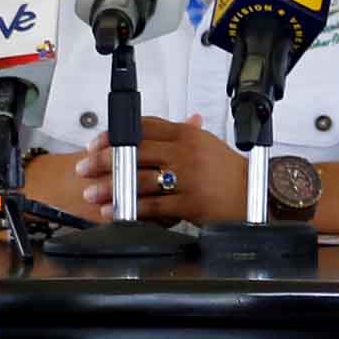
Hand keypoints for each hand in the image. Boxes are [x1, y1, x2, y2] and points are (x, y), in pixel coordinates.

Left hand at [73, 117, 247, 222]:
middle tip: (84, 167)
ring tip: (92, 192)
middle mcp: (186, 152)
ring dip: (111, 187)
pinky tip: (114, 212)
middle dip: (104, 160)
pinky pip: (153, 205)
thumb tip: (148, 128)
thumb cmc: (228, 171)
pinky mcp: (190, 202)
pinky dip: (130, 209)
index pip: (143, 127)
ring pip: (140, 179)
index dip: (115, 133)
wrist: (253, 194)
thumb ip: (177, 133)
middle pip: (136, 151)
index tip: (95, 143)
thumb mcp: (204, 143)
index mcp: (187, 135)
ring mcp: (188, 178)